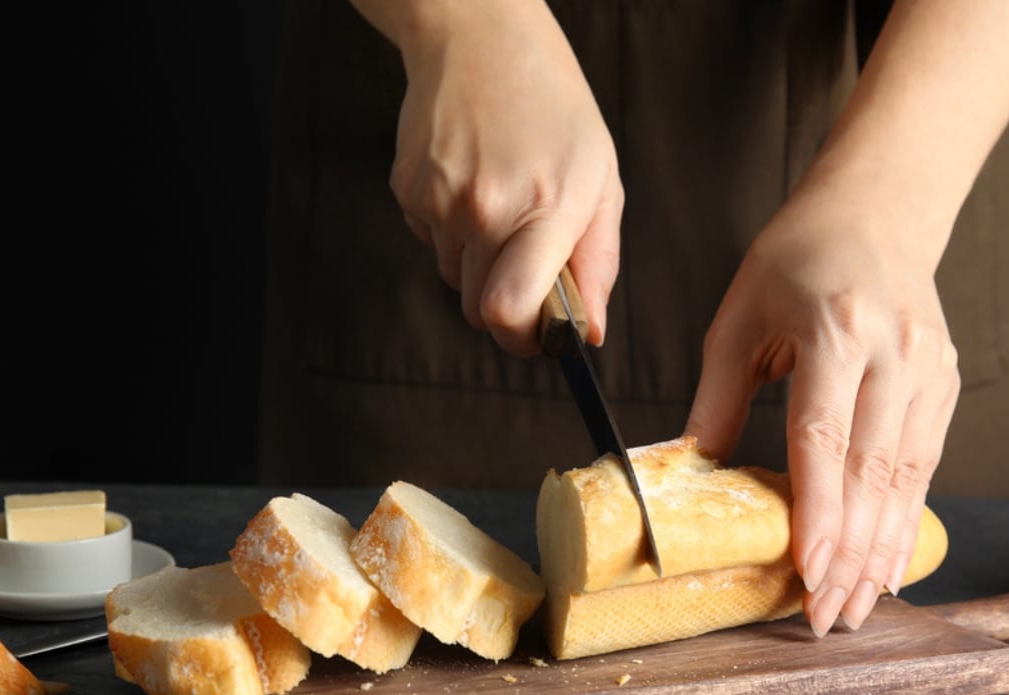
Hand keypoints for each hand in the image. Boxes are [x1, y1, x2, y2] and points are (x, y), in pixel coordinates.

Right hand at [387, 0, 621, 355]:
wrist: (480, 40)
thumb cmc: (554, 109)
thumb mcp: (601, 180)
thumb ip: (597, 263)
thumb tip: (590, 333)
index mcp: (543, 209)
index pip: (510, 312)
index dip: (523, 339)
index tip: (538, 336)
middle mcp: (484, 209)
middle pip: (480, 310)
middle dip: (506, 302)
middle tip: (528, 260)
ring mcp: (438, 201)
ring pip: (454, 278)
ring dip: (478, 262)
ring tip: (502, 201)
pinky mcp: (407, 191)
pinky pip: (429, 243)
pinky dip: (451, 230)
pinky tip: (472, 182)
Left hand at [684, 192, 959, 635]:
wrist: (875, 213)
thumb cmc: (796, 259)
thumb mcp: (738, 318)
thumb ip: (717, 398)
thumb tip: (692, 470)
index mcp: (834, 330)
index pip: (824, 436)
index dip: (818, 511)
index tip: (807, 569)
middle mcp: (892, 352)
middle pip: (873, 469)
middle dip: (852, 551)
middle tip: (828, 612)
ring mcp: (928, 368)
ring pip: (908, 476)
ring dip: (882, 547)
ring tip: (857, 602)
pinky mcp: (945, 383)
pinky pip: (926, 462)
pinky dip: (906, 516)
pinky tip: (887, 557)